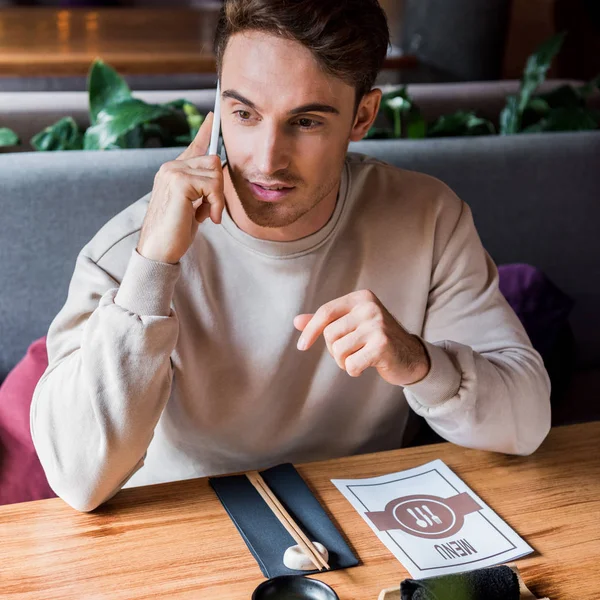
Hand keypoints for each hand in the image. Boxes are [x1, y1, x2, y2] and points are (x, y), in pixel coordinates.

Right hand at [137, 112, 224, 263]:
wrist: (158, 249)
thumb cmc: (175, 231)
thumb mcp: (192, 206)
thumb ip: (201, 189)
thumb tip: (217, 174)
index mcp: (173, 172)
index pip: (194, 146)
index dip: (205, 131)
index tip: (212, 115)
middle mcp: (171, 167)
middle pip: (214, 160)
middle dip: (219, 187)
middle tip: (210, 211)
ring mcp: (173, 171)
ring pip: (216, 171)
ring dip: (217, 198)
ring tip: (205, 215)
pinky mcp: (179, 181)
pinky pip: (213, 185)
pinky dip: (215, 204)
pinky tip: (206, 218)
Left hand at [294, 290, 429, 385]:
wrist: (411, 356)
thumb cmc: (376, 339)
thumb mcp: (352, 324)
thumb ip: (326, 321)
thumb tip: (296, 321)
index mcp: (361, 298)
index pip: (325, 312)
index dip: (310, 330)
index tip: (302, 346)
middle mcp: (370, 307)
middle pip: (330, 334)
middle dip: (334, 350)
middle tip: (352, 351)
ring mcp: (377, 325)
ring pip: (338, 350)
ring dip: (344, 361)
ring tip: (360, 357)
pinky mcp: (382, 345)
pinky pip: (350, 364)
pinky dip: (354, 370)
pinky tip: (368, 365)